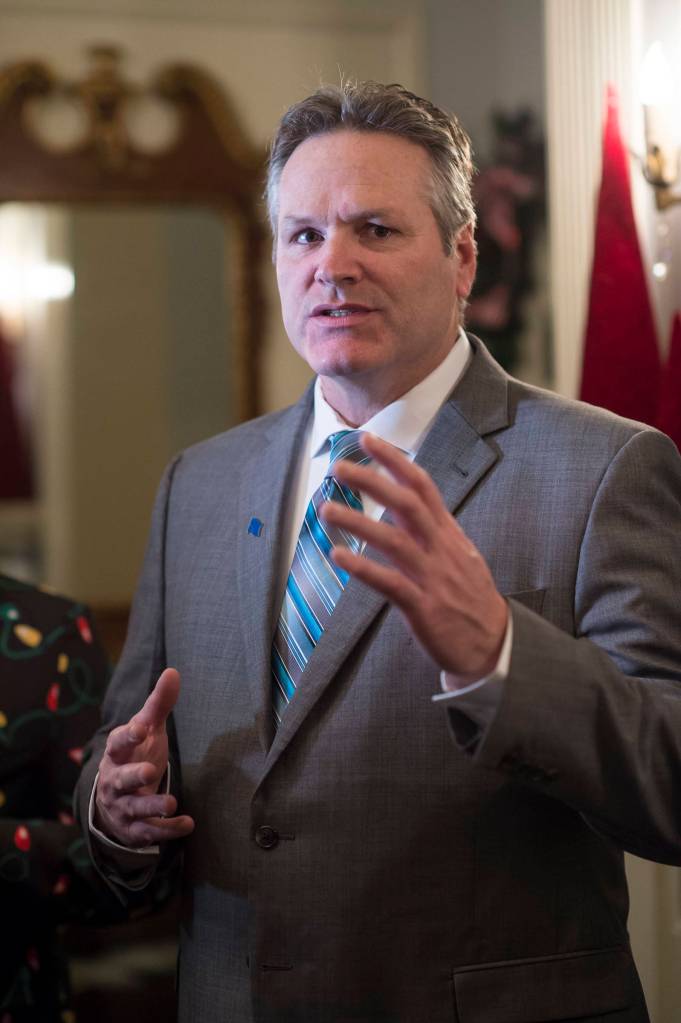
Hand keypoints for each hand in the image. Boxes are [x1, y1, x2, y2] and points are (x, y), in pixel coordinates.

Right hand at [95, 668, 194, 847]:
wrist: (114, 798)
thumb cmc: (135, 754)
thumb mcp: (146, 729)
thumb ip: (158, 704)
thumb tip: (174, 671)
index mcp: (117, 753)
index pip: (118, 743)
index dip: (128, 736)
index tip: (141, 728)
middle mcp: (115, 781)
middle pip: (120, 780)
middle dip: (133, 776)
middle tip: (149, 771)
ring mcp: (123, 806)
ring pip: (134, 809)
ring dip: (152, 807)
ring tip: (172, 802)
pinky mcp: (134, 828)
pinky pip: (148, 832)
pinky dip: (166, 830)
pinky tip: (187, 824)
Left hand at [320, 434, 507, 685]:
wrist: (494, 644)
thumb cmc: (469, 598)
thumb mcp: (457, 555)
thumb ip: (431, 529)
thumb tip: (402, 503)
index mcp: (447, 534)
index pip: (422, 486)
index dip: (394, 461)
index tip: (367, 440)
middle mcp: (440, 549)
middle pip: (406, 504)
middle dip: (372, 481)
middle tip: (338, 466)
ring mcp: (433, 578)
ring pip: (394, 541)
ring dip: (358, 522)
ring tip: (326, 509)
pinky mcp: (424, 608)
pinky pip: (391, 584)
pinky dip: (363, 568)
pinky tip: (337, 556)